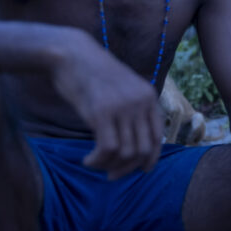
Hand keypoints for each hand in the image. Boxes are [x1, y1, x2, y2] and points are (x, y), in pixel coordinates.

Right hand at [50, 31, 162, 179]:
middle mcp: (140, 103)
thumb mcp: (122, 89)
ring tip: (96, 165)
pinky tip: (88, 160)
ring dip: (110, 166)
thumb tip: (132, 145)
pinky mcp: (101, 113)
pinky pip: (107, 149)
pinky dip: (98, 161)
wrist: (72, 54)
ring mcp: (123, 107)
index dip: (151, 158)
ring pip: (126, 152)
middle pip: (143, 149)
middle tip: (112, 176)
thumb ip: (132, 110)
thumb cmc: (92, 74)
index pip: (158, 137)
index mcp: (149, 97)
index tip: (140, 170)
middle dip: (128, 168)